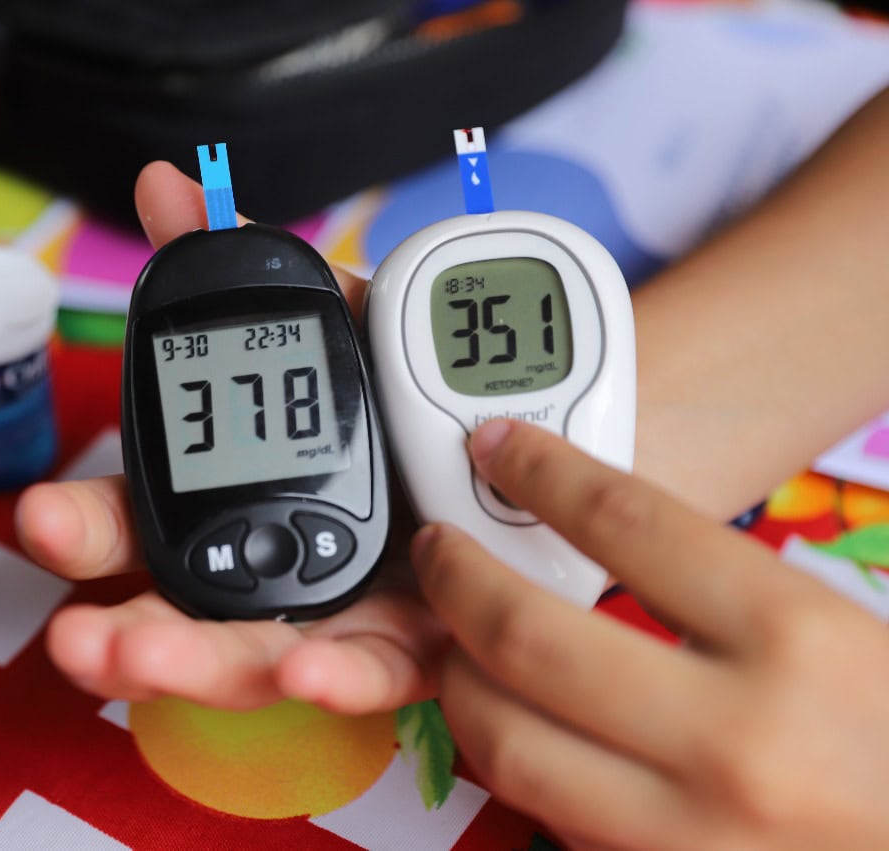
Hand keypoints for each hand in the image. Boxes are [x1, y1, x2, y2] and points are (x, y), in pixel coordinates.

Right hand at [15, 161, 449, 711]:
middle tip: (77, 639)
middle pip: (179, 616)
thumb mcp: (332, 321)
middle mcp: (270, 570)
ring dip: (200, 669)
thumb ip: (246, 268)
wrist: (514, 430)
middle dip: (123, 632)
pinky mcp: (420, 643)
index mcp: (231, 501)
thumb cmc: (402, 393)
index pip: (134, 526)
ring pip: (258, 662)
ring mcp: (340, 616)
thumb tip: (168, 188)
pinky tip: (312, 673)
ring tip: (159, 663)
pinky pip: (381, 671)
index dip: (82, 527)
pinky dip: (343, 677)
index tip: (39, 518)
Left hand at [412, 418, 888, 849]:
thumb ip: (720, 589)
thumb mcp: (840, 632)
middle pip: (526, 635)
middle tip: (440, 548)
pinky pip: (546, 816)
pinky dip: (513, 759)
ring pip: (507, 742)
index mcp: (795, 639)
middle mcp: (736, 740)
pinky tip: (516, 721)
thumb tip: (593, 535)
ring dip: (459, 678)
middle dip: (455, 577)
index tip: (501, 449)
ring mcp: (691, 832)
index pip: (623, 521)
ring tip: (457, 642)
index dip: (539, 470)